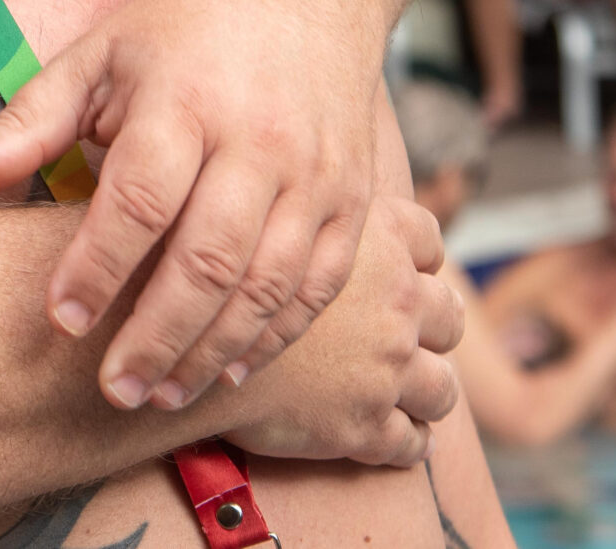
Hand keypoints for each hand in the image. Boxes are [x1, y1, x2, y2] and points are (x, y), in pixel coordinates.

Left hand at [0, 0, 382, 408]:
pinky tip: (231, 370)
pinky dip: (277, 335)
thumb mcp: (99, 56)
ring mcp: (317, 172)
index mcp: (185, 100)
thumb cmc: (182, 29)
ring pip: (269, 284)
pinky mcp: (356, 198)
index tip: (60, 322)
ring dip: (214, 352)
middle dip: (157, 336)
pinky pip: (320, 284)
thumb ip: (28, 121)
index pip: (140, 199)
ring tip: (161, 396)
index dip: (96, 266)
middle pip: (208, 257)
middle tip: (112, 391)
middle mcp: (260, 139)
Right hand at [215, 196, 461, 466]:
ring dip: (426, 390)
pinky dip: (406, 442)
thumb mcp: (252, 197)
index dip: (413, 255)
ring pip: (441, 386)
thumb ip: (293, 191)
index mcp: (376, 237)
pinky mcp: (365, 426)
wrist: (168, 339)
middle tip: (397, 334)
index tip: (395, 266)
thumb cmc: (198, 261)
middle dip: (430, 327)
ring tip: (400, 393)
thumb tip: (294, 171)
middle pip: (447, 314)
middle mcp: (394, 299)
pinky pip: (412, 443)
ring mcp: (386, 367)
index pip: (427, 239)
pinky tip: (385, 437)